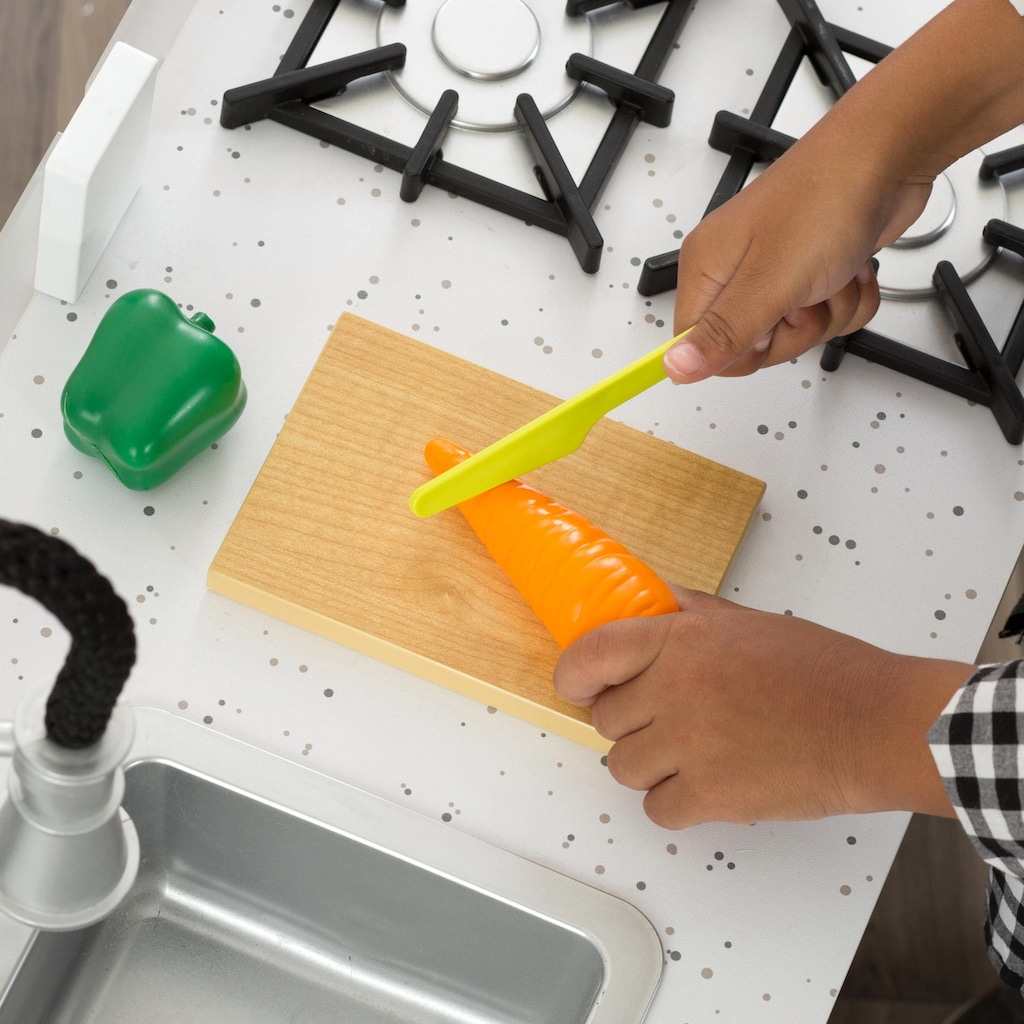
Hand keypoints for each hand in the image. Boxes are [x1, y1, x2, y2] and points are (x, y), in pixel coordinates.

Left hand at [553, 586, 969, 829]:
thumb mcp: (746, 622)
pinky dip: (677, 803)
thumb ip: (689, 614)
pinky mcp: (711, 796)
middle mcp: (676, 690)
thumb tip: (651, 601)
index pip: (591, 655)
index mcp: (681, 640)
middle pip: (605, 719)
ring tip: (691, 754)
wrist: (874, 724)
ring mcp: (690, 745)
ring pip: (624, 767)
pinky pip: (657, 809)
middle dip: (628, 722)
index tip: (578, 686)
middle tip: (663, 721)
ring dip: (650, 765)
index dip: (574, 676)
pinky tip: (707, 785)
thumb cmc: (825, 671)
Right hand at [664, 122, 926, 381]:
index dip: (739, 351)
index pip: (699, 347)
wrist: (888, 157)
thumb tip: (672, 367)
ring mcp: (775, 272)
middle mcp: (735, 272)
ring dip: (829, 313)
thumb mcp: (768, 282)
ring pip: (797, 334)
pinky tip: (852, 269)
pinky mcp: (812, 272)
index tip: (766, 326)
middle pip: (753, 347)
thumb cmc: (824, 200)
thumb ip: (721, 333)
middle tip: (805, 294)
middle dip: (795, 331)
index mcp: (707, 269)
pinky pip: (828, 318)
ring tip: (834, 272)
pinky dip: (849, 301)